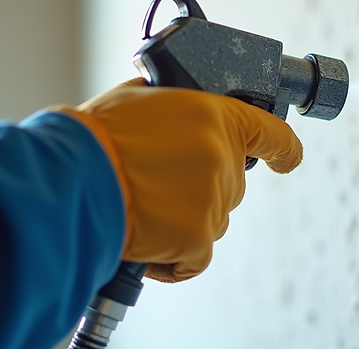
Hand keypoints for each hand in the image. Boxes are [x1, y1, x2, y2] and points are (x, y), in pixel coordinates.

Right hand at [55, 79, 302, 281]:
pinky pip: (194, 259)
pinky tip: (146, 241)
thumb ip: (176, 107)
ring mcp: (214, 199)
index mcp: (214, 115)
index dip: (283, 149)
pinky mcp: (198, 238)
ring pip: (213, 219)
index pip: (271, 133)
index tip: (286, 159)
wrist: (71, 179)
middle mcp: (223, 156)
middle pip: (231, 183)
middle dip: (199, 185)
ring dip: (184, 219)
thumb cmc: (95, 139)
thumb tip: (179, 116)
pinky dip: (172, 258)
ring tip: (141, 204)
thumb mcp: (141, 98)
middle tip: (156, 180)